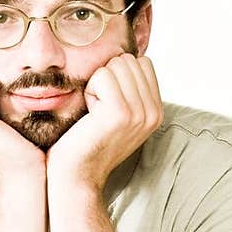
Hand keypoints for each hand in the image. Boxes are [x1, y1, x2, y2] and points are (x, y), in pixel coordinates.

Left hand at [45, 53, 162, 191]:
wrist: (75, 175)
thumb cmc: (86, 142)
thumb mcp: (118, 114)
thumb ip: (130, 89)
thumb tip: (124, 55)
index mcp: (156, 111)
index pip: (142, 63)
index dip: (117, 76)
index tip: (106, 105)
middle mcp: (153, 112)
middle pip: (128, 61)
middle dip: (106, 79)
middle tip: (98, 111)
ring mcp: (139, 113)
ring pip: (115, 66)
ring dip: (97, 85)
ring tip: (94, 114)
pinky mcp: (120, 113)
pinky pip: (102, 76)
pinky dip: (89, 91)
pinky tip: (89, 115)